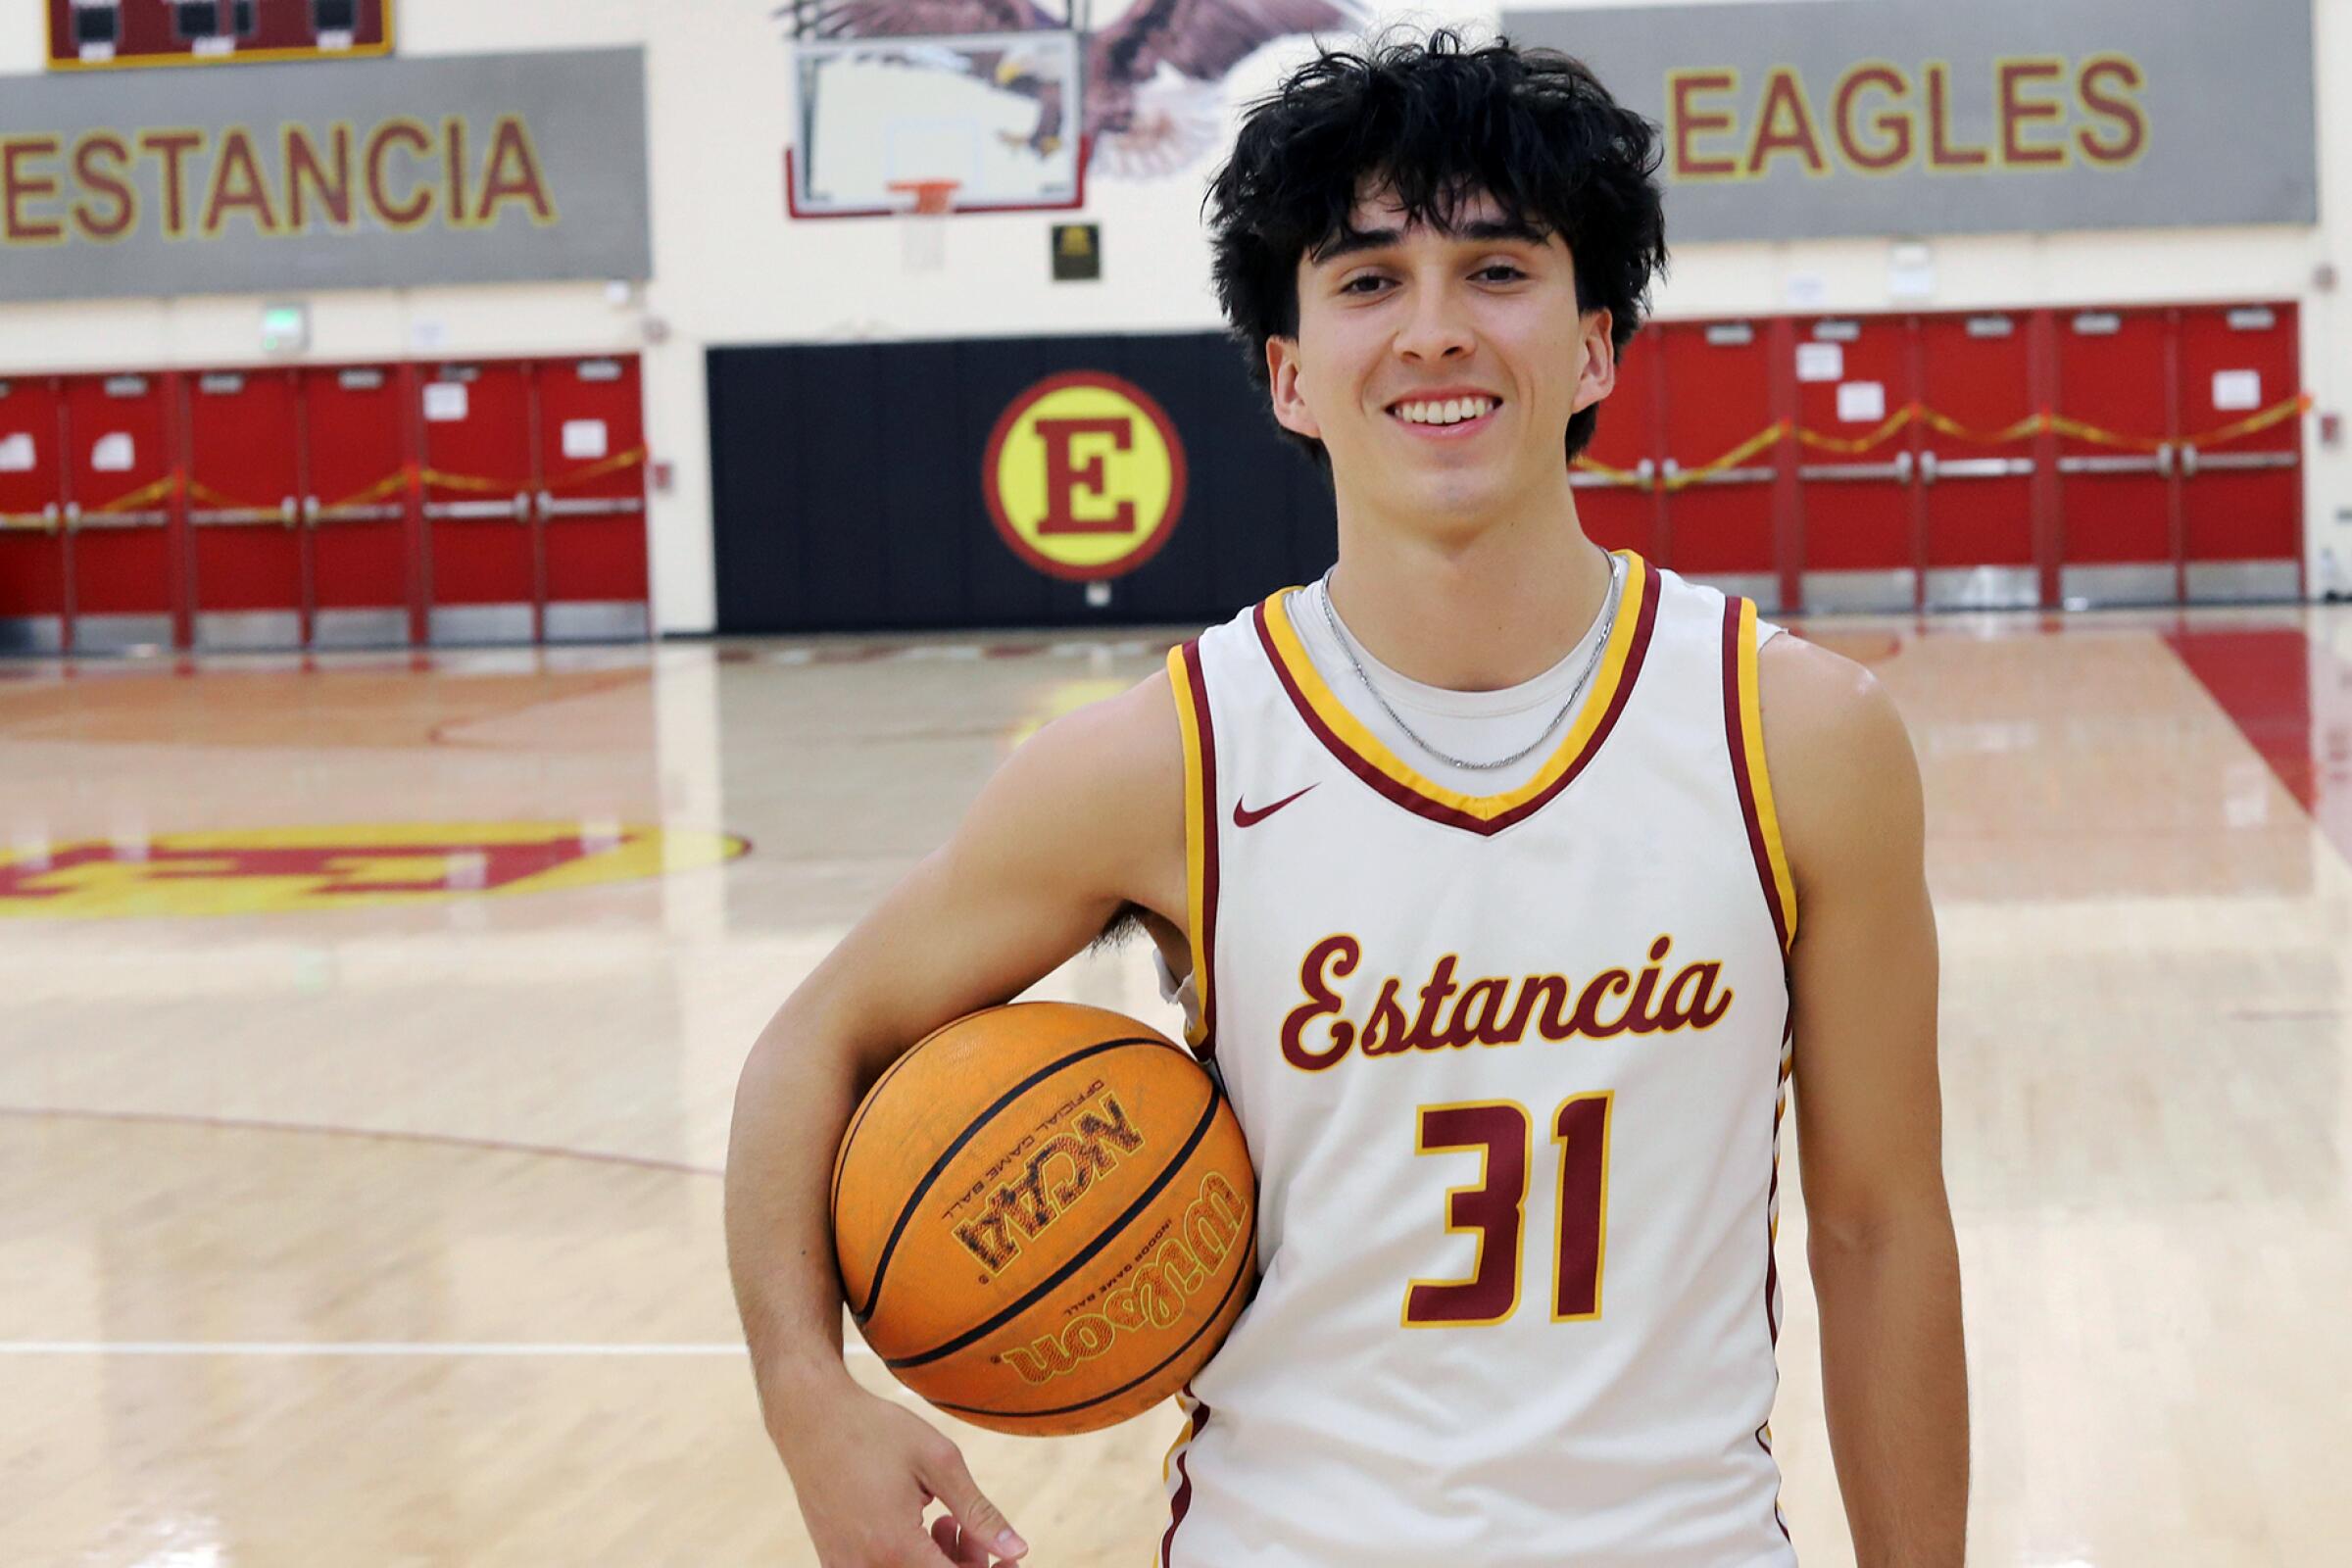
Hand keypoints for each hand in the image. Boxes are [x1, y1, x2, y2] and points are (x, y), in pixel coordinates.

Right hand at [778, 1379, 1027, 1567]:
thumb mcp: (938, 1461)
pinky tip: (913, 1526)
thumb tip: (1018, 1550)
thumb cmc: (875, 1430)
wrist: (810, 1416)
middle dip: (965, 1565)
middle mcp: (865, 1567)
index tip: (1006, 1555)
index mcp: (896, 1547)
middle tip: (966, 1525)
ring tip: (941, 1520)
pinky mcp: (833, 1561)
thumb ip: (978, 1512)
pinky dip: (906, 1561)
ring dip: (936, 1565)